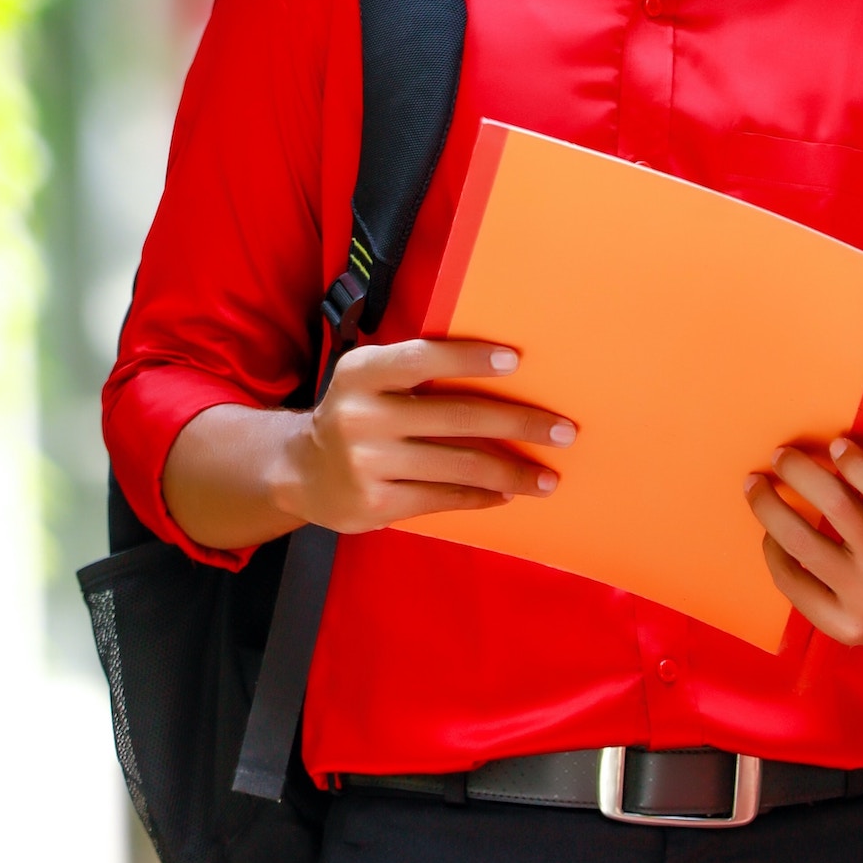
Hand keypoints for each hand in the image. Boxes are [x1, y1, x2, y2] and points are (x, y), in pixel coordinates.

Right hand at [163, 341, 574, 550]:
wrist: (300, 472)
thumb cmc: (358, 414)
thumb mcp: (369, 381)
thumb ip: (415, 371)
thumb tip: (504, 368)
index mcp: (361, 373)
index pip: (423, 358)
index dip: (469, 358)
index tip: (517, 360)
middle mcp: (361, 416)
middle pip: (457, 417)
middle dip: (519, 422)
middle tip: (563, 430)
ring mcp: (367, 464)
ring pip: (459, 465)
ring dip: (513, 471)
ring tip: (548, 477)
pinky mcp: (376, 504)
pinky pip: (444, 498)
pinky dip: (482, 496)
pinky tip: (507, 493)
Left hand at [743, 375, 862, 667]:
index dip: (859, 468)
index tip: (837, 443)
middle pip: (842, 516)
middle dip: (802, 477)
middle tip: (781, 454)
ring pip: (806, 550)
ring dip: (771, 511)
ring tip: (755, 484)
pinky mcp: (842, 628)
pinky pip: (795, 586)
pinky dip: (775, 555)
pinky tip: (769, 532)